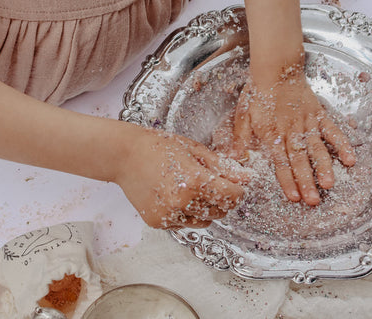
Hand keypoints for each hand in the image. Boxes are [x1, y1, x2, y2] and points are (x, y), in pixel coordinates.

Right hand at [115, 126, 248, 228]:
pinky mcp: (159, 223)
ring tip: (190, 188)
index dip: (237, 190)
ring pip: (204, 221)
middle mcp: (183, 202)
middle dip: (222, 198)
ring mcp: (169, 215)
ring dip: (205, 208)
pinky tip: (175, 195)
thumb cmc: (158, 146)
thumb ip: (222, 167)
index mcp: (195, 180)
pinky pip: (185, 224)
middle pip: (221, 211)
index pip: (232, 196)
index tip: (235, 184)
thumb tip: (247, 177)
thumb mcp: (194, 150)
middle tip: (210, 182)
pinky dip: (186, 213)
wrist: (125, 155)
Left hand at [232, 71, 355, 205]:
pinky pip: (332, 131)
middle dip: (306, 181)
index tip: (293, 197)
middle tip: (313, 201)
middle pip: (299, 159)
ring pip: (316, 147)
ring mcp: (306, 123)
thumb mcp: (243, 113)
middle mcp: (290, 130)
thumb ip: (240, 137)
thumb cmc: (259, 90)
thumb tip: (233, 157)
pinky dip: (342, 144)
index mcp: (271, 132)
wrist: (276, 67)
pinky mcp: (318, 114)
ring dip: (323, 167)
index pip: (279, 161)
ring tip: (329, 184)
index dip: (287, 180)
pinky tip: (349, 159)